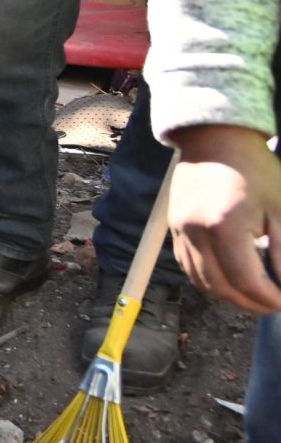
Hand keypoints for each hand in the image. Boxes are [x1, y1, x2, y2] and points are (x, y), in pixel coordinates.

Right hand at [169, 125, 280, 313]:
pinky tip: (229, 279)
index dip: (270, 300)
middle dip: (250, 304)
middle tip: (274, 304)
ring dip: (229, 296)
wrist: (213, 138)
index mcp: (224, 226)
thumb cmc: (254, 169)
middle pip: (221, 288)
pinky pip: (188, 267)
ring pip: (201, 282)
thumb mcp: (280, 209)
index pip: (247, 281)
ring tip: (253, 295)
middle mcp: (195, 232)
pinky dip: (209, 281)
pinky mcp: (173, 228)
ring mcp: (180, 230)